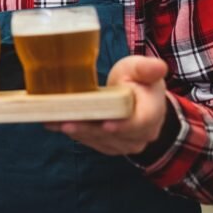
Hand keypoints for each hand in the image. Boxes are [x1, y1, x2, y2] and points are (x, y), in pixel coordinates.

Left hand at [44, 55, 170, 155]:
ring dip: (77, 132)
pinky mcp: (110, 145)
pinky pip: (91, 142)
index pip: (140, 123)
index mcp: (152, 113)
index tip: (106, 124)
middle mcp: (142, 134)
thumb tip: (158, 67)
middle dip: (89, 129)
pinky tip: (54, 124)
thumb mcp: (139, 68)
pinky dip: (74, 133)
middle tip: (66, 122)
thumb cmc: (137, 80)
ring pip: (100, 141)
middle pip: (114, 135)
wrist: (138, 99)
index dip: (123, 125)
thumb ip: (146, 68)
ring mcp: (126, 143)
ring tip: (55, 122)